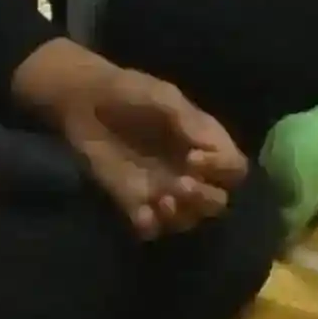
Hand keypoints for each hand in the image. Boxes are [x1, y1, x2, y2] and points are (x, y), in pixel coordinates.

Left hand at [25, 48, 248, 234]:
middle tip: (180, 184)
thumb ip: (187, 119)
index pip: (233, 168)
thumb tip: (207, 147)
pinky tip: (140, 214)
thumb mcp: (161, 95)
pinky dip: (150, 226)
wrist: (83, 101)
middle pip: (218, 201)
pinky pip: (151, 227)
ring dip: (182, 215)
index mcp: (203, 142)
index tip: (194, 157)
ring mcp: (162, 188)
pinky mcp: (133, 202)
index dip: (221, 169)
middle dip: (205, 199)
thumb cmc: (127, 91)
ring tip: (161, 200)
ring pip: (189, 218)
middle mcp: (189, 170)